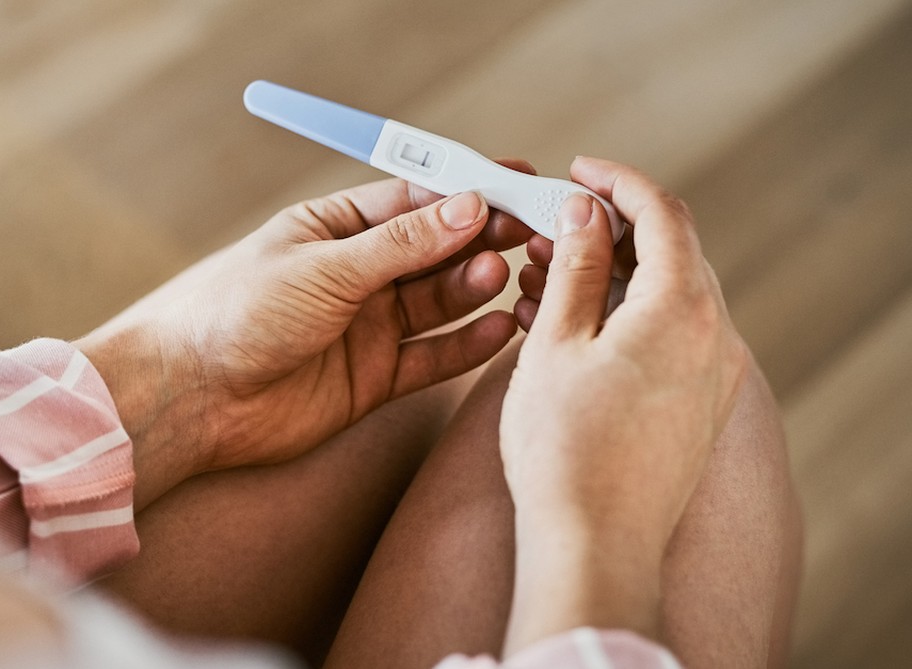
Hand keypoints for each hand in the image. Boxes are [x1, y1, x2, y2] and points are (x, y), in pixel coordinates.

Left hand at [78, 166, 536, 506]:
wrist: (191, 397)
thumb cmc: (236, 313)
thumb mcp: (322, 267)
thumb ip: (400, 245)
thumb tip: (467, 206)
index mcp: (334, 228)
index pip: (414, 200)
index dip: (466, 192)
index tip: (517, 187)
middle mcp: (355, 275)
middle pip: (435, 249)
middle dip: (482, 239)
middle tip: (527, 232)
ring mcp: (367, 327)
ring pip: (439, 302)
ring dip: (475, 287)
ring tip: (502, 275)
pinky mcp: (373, 379)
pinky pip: (433, 358)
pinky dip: (468, 345)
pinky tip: (500, 329)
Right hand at [498, 157, 748, 649]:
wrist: (595, 545)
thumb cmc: (565, 448)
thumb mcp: (554, 342)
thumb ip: (574, 267)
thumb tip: (581, 213)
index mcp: (682, 308)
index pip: (662, 213)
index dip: (617, 181)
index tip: (577, 170)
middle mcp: (713, 336)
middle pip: (669, 253)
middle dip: (606, 232)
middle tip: (546, 230)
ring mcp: (712, 375)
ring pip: (664, 297)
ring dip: (609, 277)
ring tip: (541, 280)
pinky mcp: (698, 407)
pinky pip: (666, 338)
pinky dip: (621, 318)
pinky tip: (567, 328)